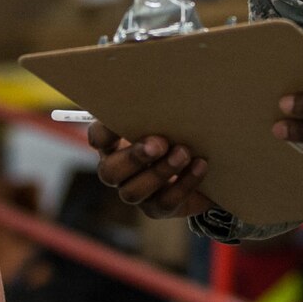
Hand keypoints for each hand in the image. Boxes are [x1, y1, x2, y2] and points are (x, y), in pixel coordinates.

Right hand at [87, 120, 215, 219]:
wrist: (204, 165)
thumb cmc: (177, 132)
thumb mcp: (166, 119)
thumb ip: (157, 111)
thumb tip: (160, 92)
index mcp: (114, 144)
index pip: (98, 138)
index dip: (105, 131)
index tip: (121, 120)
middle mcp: (118, 171)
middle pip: (110, 171)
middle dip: (135, 157)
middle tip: (159, 143)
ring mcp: (136, 193)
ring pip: (134, 191)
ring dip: (160, 171)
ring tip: (184, 153)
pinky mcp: (157, 209)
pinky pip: (164, 202)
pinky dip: (184, 184)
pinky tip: (199, 165)